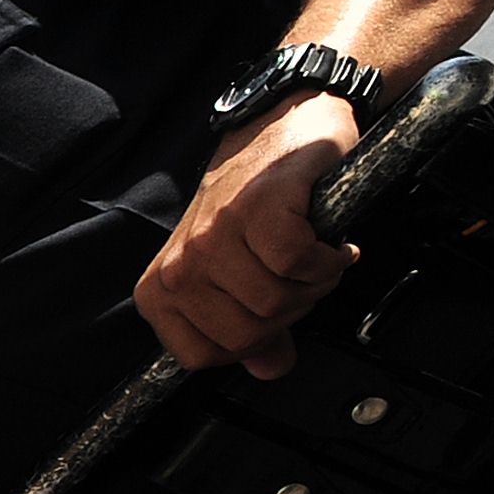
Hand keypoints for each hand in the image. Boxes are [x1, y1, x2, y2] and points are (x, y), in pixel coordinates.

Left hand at [138, 94, 359, 377]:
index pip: (202, 357)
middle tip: (301, 277)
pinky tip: (333, 244)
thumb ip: (250, 326)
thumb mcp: (237, 270)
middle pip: (246, 332)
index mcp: (161, 290)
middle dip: (289, 313)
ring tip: (317, 254)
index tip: (271, 309)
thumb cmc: (256, 200)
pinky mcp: (258, 209)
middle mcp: (178, 266)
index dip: (250, 342)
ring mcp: (214, 236)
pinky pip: (299, 263)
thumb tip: (269, 369)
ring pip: (275, 301)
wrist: (284, 124)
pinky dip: (329, 259)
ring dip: (314, 283)